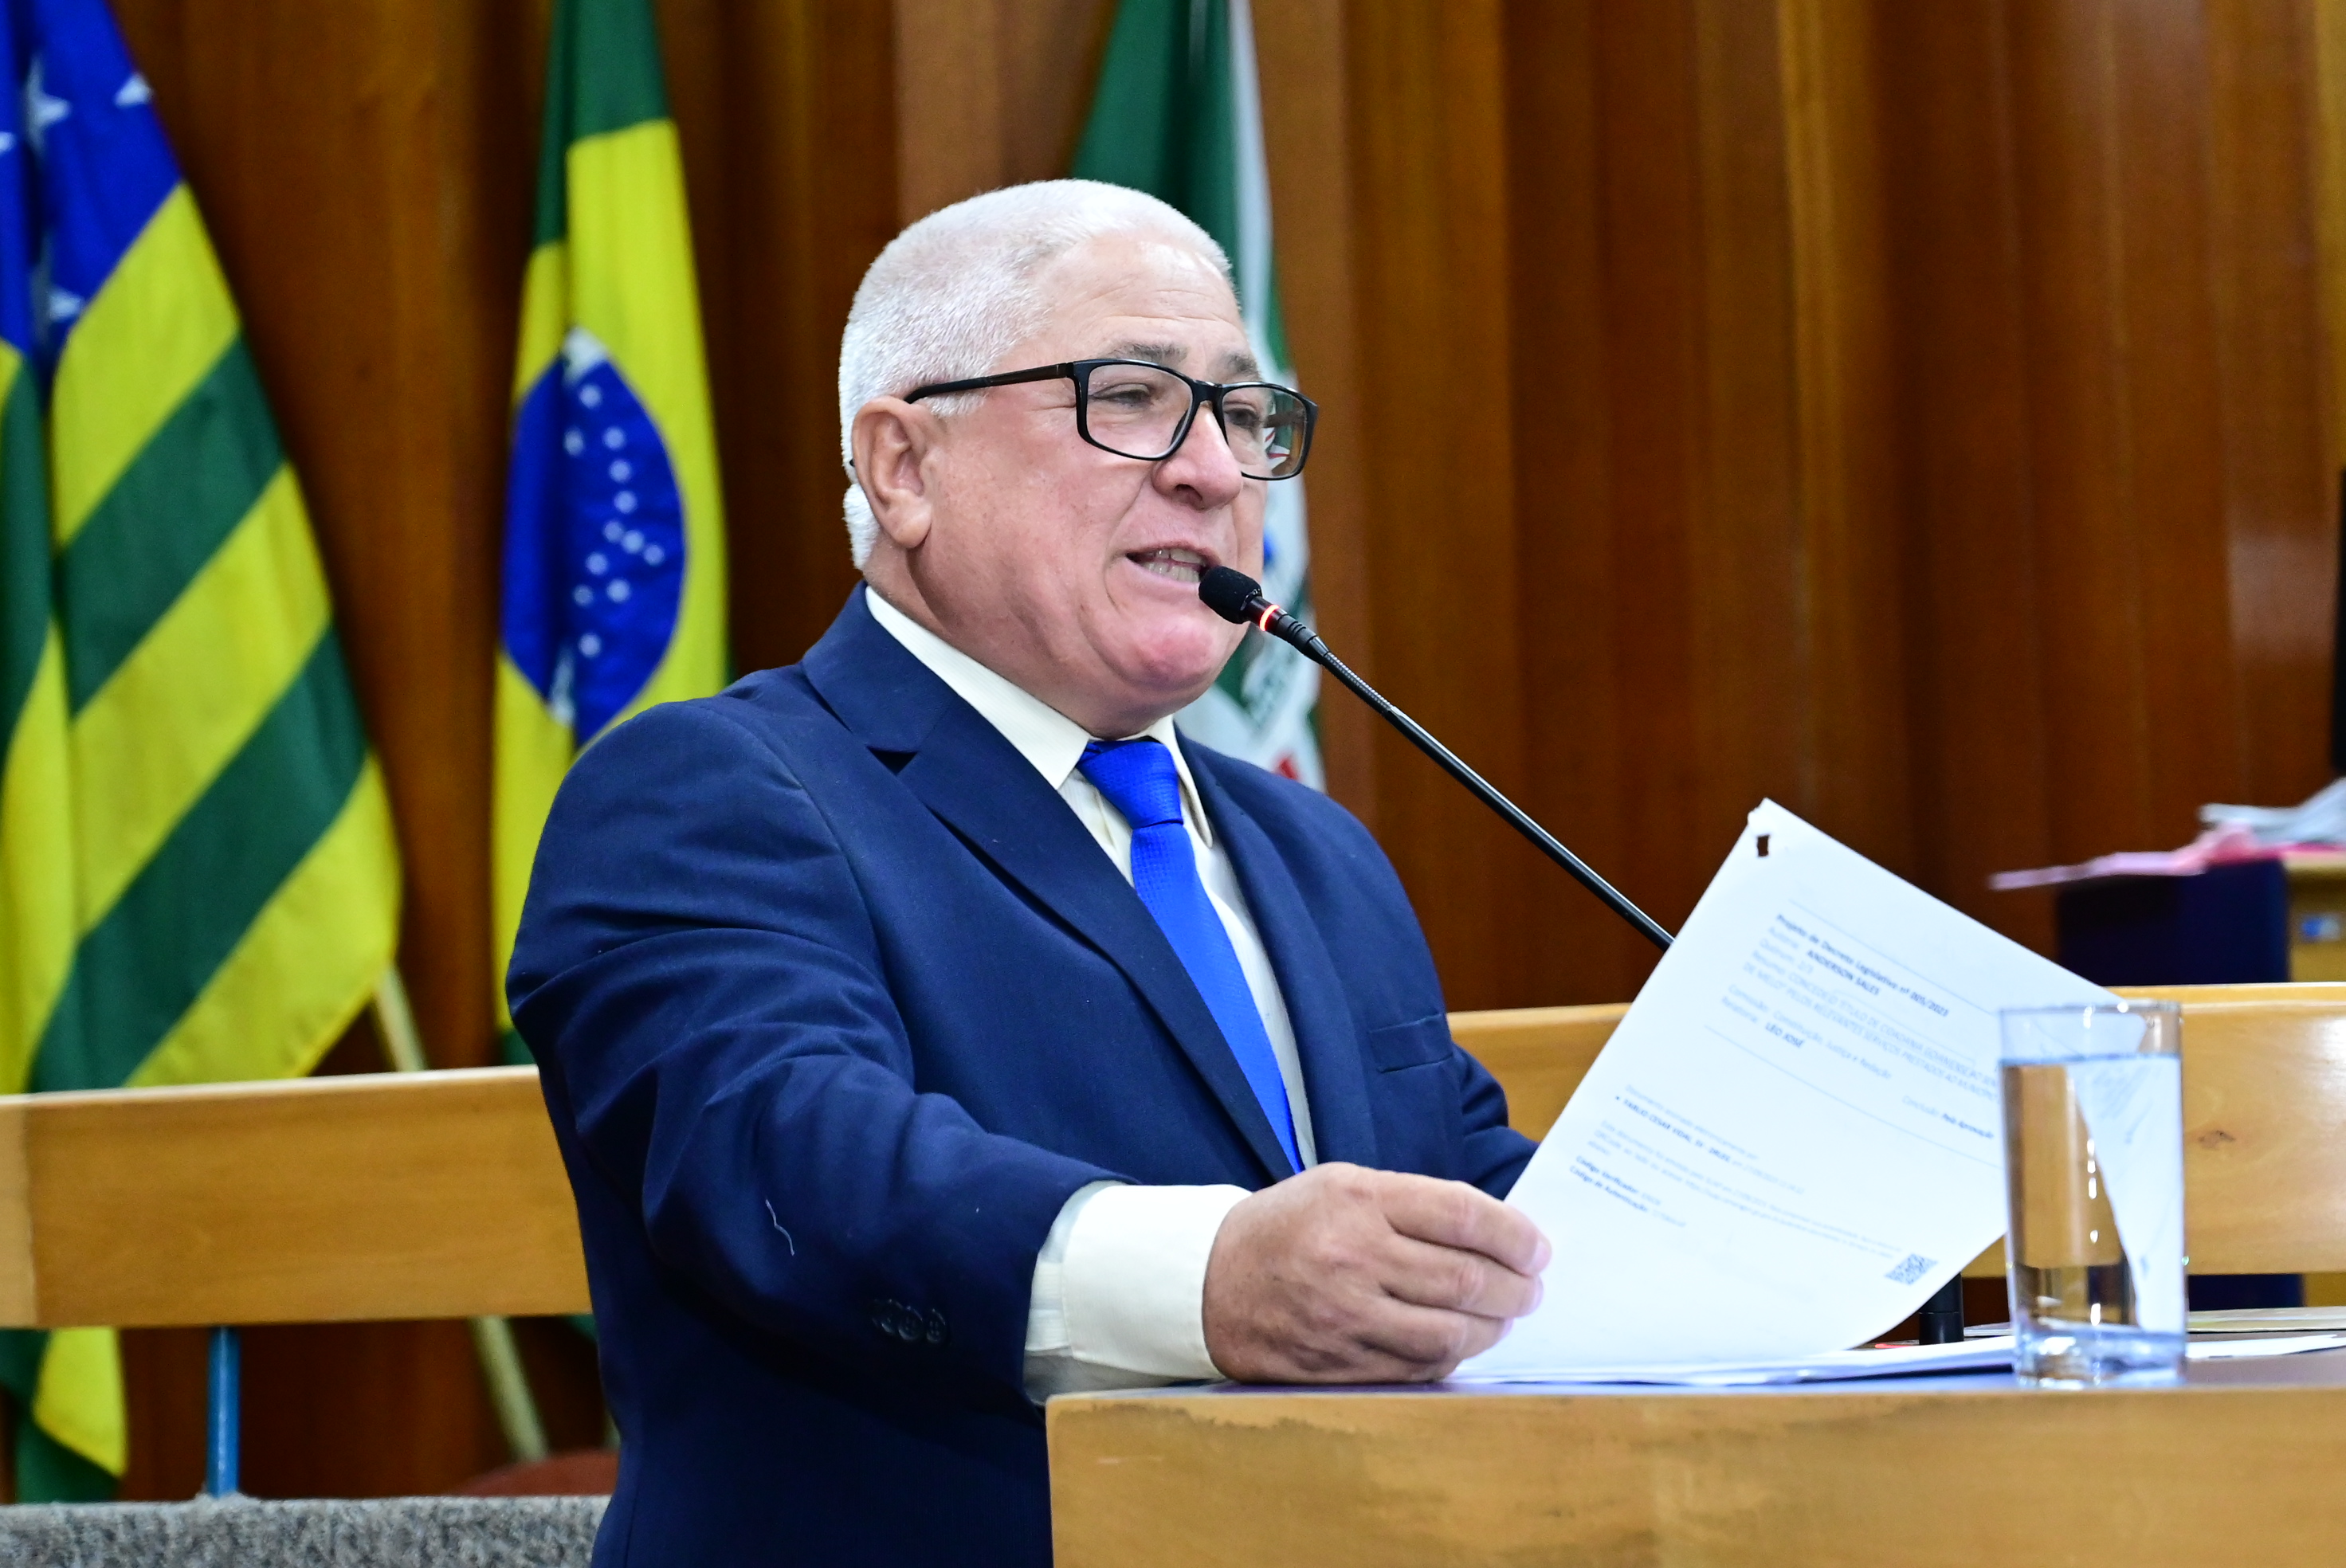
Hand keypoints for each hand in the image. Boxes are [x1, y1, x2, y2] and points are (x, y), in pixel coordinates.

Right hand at [1200, 1162, 1550, 1383]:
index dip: (1515, 1235)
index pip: (1461, 1215)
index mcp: (1358, 1200)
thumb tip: (1495, 1233)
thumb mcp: (1343, 1186)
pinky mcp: (1339, 1364)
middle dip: (1516, 1287)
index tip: (1538, 1248)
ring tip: (1504, 1316)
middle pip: (1465, 1278)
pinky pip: (1419, 1368)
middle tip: (1533, 1287)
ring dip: (1493, 1327)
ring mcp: (1345, 1317)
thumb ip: (1414, 1204)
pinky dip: (1453, 1356)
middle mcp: (1353, 1257)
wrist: (1207, 1282)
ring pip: (1451, 1332)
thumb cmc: (1287, 1227)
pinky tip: (1461, 1341)